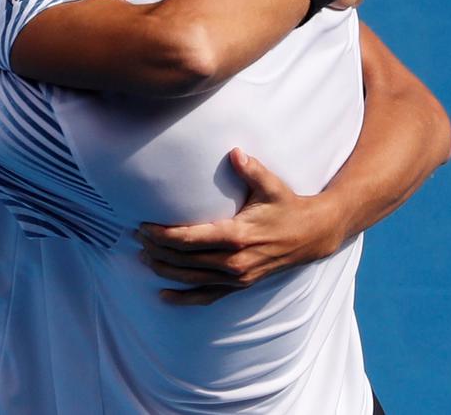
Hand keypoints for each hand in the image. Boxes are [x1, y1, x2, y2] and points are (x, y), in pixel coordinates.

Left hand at [137, 148, 344, 305]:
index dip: (163, 234)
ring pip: (191, 279)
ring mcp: (237, 276)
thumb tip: (235, 152)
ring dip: (165, 270)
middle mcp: (235, 260)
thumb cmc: (288, 206)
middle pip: (185, 260)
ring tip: (144, 259)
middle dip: (158, 250)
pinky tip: (164, 296)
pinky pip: (207, 296)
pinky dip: (184, 298)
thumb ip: (251, 169)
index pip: (190, 239)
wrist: (313, 234)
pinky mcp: (241, 285)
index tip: (145, 226)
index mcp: (237, 235)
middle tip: (138, 238)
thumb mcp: (272, 186)